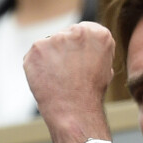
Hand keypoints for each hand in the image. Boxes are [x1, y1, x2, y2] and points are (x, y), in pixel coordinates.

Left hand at [23, 22, 114, 136]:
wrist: (75, 111)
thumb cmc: (91, 93)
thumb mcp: (106, 68)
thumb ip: (96, 49)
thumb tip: (85, 46)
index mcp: (99, 34)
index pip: (86, 31)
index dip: (83, 48)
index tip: (83, 62)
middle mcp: (77, 32)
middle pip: (67, 35)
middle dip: (66, 50)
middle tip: (70, 73)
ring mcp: (55, 39)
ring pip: (50, 44)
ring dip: (52, 58)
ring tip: (60, 78)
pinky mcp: (37, 48)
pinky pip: (36, 55)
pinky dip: (39, 66)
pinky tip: (48, 79)